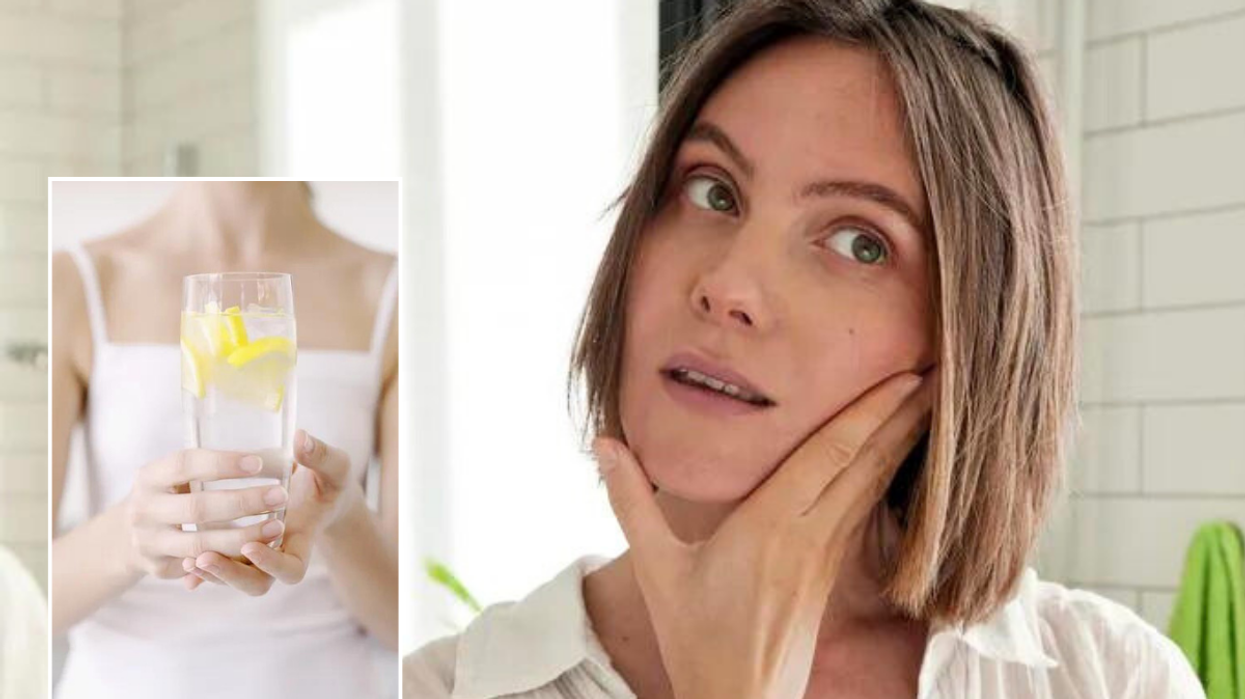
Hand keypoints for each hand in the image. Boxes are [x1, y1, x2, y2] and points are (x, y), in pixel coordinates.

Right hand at [121, 449, 287, 579]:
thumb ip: (210, 467)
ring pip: (201, 545)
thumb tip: (270, 454)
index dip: (222, 464)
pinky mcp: (159, 567)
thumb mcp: (176, 475)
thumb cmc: (170, 494)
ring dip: (242, 537)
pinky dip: (229, 560)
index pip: (186, 464)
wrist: (127, 535)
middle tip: (280, 495)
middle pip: (198, 508)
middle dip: (243, 502)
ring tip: (276, 527)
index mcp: (150, 476)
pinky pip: (200, 568)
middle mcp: (144, 509)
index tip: (258, 463)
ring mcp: (149, 542)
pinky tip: (258, 552)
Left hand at [181, 429, 356, 594]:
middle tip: (203, 558)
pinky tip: (184, 566)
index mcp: (304, 540)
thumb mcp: (334, 467)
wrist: (321, 497)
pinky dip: (203, 573)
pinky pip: (221, 568)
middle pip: (257, 583)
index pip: (291, 569)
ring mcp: (258, 556)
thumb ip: (320, 455)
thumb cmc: (328, 482)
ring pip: (234, 578)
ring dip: (212, 572)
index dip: (271, 563)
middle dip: (229, 574)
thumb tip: (300, 438)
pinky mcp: (241, 550)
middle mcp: (280, 555)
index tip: (252, 543)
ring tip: (190, 559)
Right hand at [594, 367, 936, 698]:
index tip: (903, 375)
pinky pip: (866, 515)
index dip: (871, 410)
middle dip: (906, 415)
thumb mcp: (656, 569)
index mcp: (769, 526)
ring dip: (903, 443)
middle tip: (938, 371)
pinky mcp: (830, 577)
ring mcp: (826, 559)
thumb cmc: (695, 639)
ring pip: (874, 488)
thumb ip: (631, 500)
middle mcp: (808, 536)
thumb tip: (605, 441)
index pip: (832, 454)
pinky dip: (885, 479)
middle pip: (868, 464)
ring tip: (929, 404)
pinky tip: (895, 462)